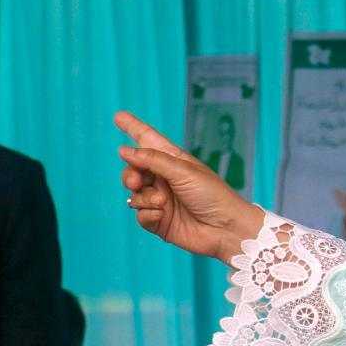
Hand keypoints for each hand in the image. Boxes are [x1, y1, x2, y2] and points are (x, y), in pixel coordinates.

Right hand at [116, 111, 263, 262]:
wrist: (226, 229)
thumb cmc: (213, 195)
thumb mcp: (183, 171)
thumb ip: (152, 160)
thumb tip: (124, 150)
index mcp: (173, 161)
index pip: (148, 141)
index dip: (133, 128)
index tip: (118, 116)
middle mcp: (165, 179)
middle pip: (133, 170)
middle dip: (130, 174)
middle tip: (136, 181)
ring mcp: (161, 201)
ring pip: (134, 194)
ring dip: (143, 197)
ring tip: (161, 202)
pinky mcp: (160, 221)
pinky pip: (140, 215)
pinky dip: (148, 215)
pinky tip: (160, 215)